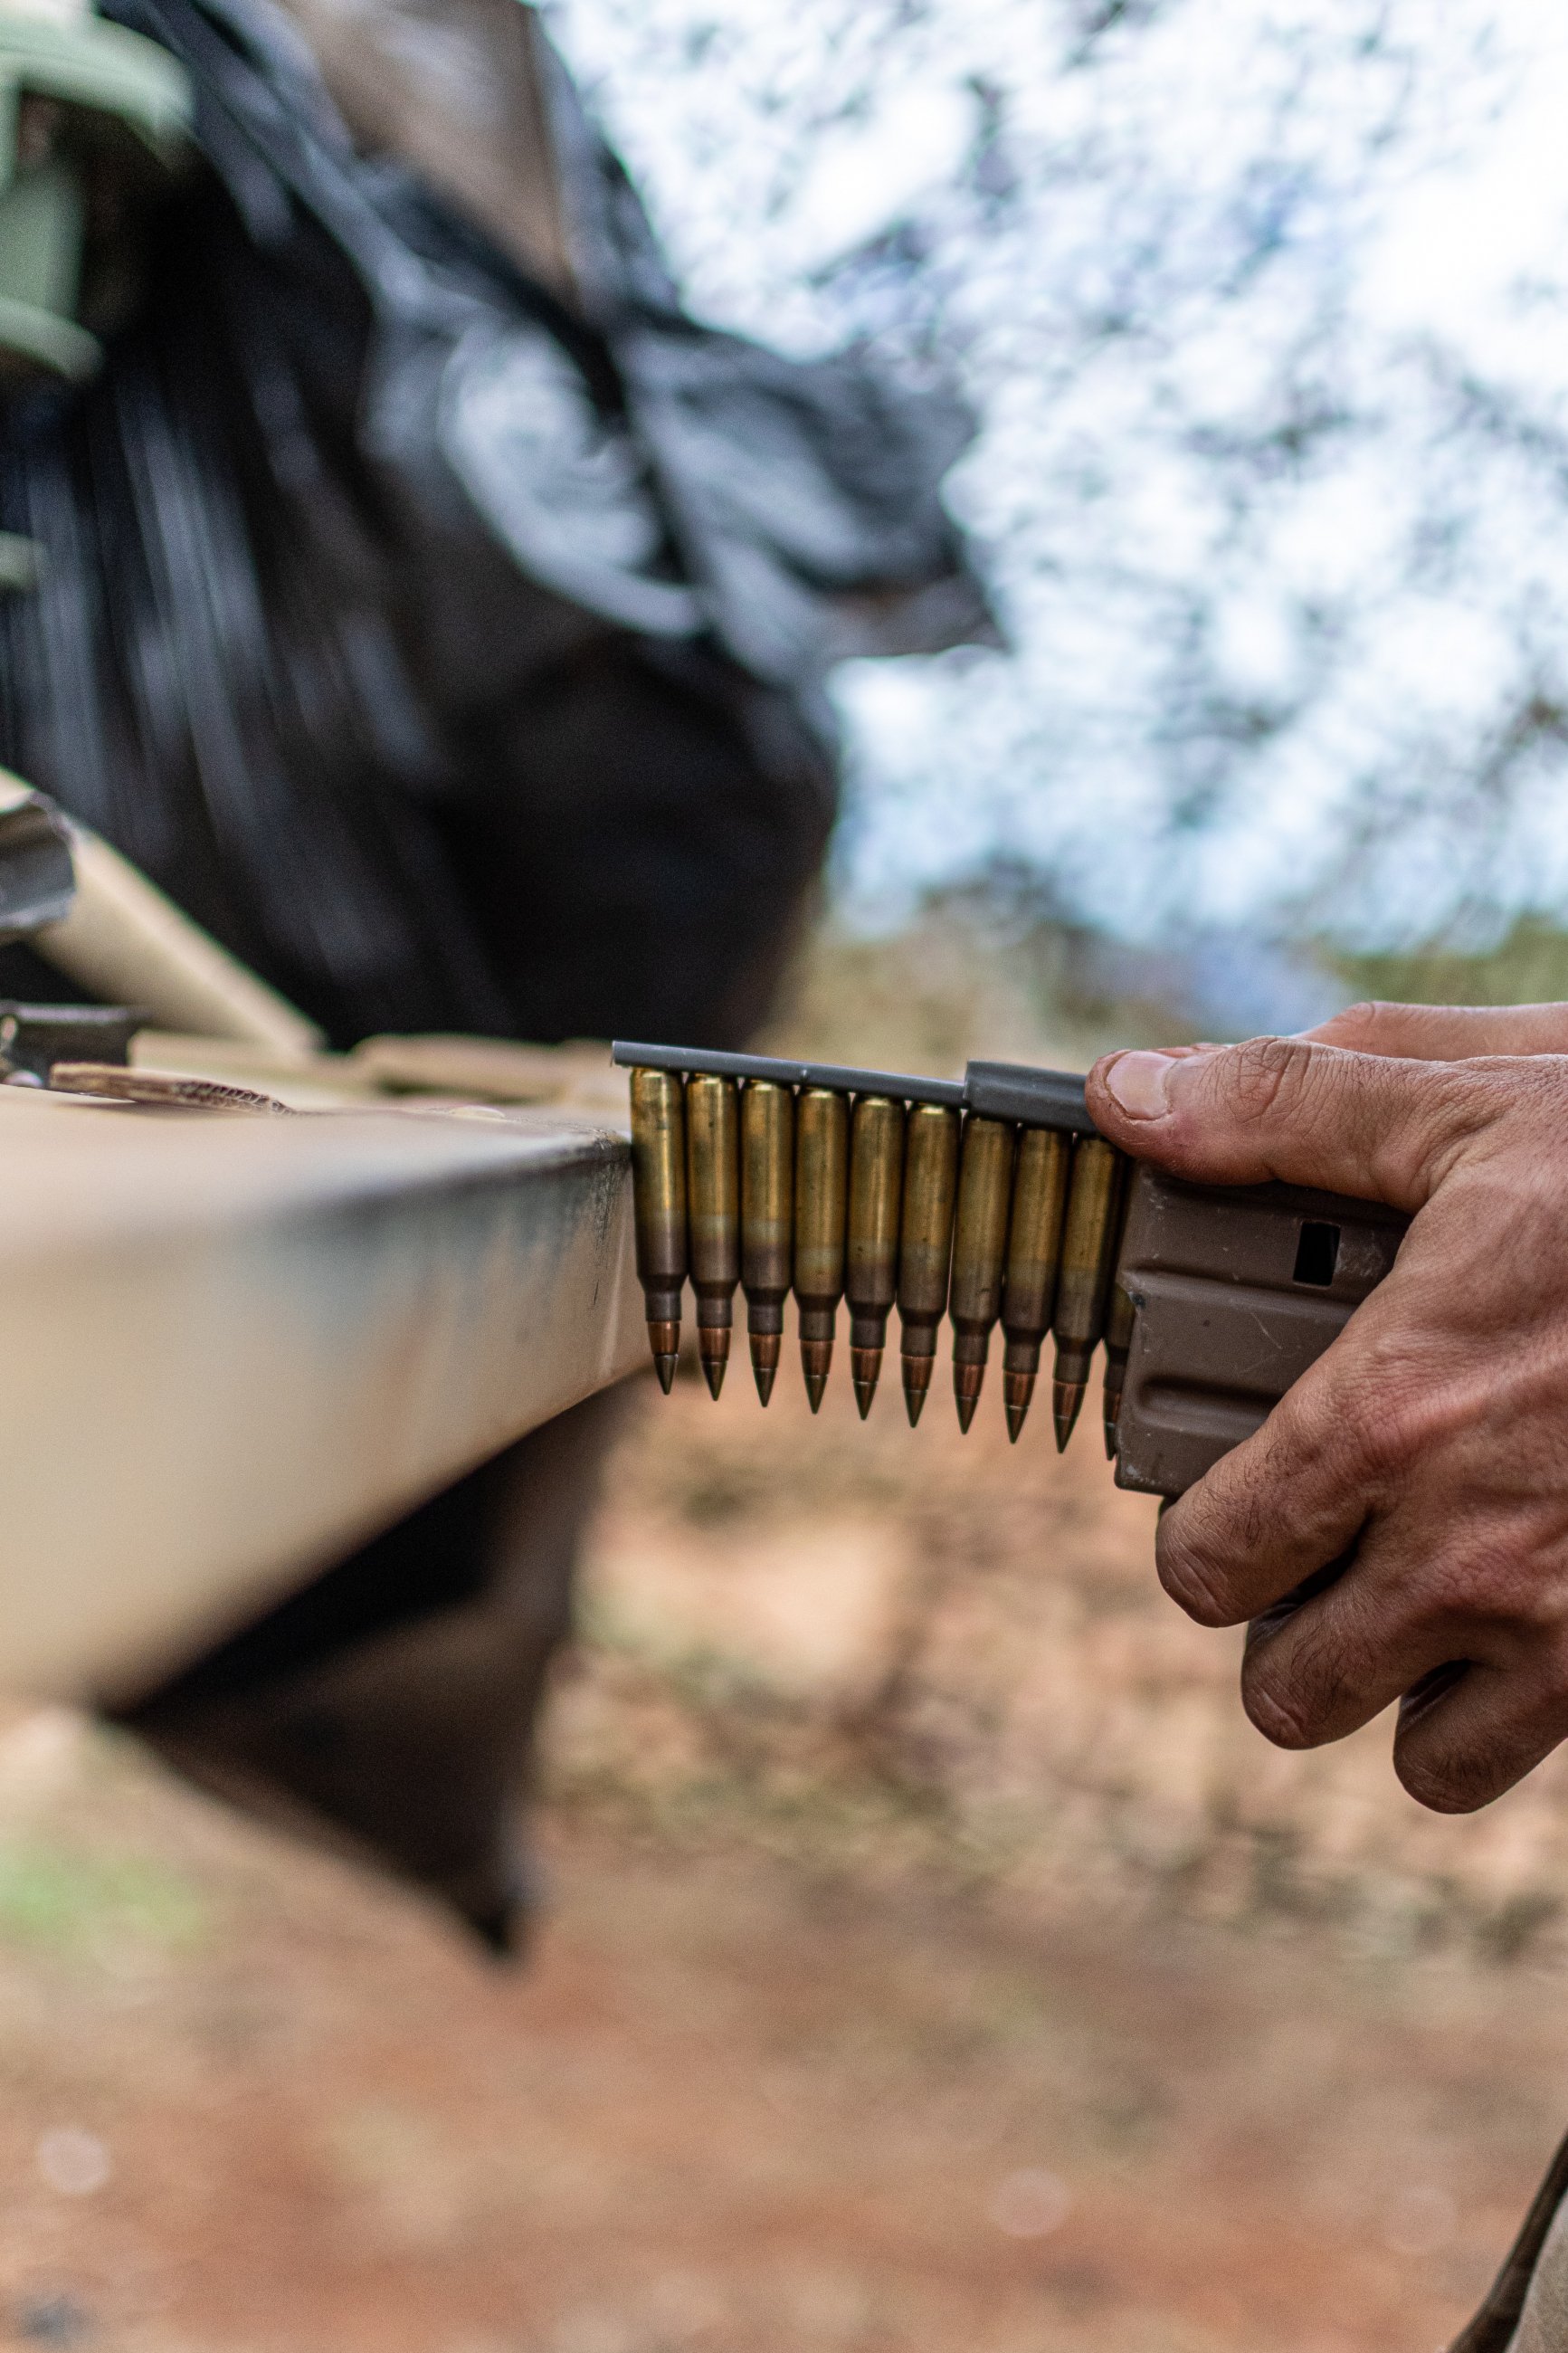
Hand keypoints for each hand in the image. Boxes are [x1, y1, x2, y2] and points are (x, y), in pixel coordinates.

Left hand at [1085, 1020, 1567, 1812]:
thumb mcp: (1473, 1105)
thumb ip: (1281, 1110)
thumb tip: (1127, 1098)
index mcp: (1390, 1415)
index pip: (1210, 1560)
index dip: (1199, 1534)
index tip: (1226, 1500)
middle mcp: (1469, 1548)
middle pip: (1291, 1689)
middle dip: (1285, 1627)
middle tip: (1318, 1555)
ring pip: (1421, 1757)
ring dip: (1402, 1691)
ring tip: (1419, 1599)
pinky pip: (1546, 1761)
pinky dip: (1521, 1710)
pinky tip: (1528, 1613)